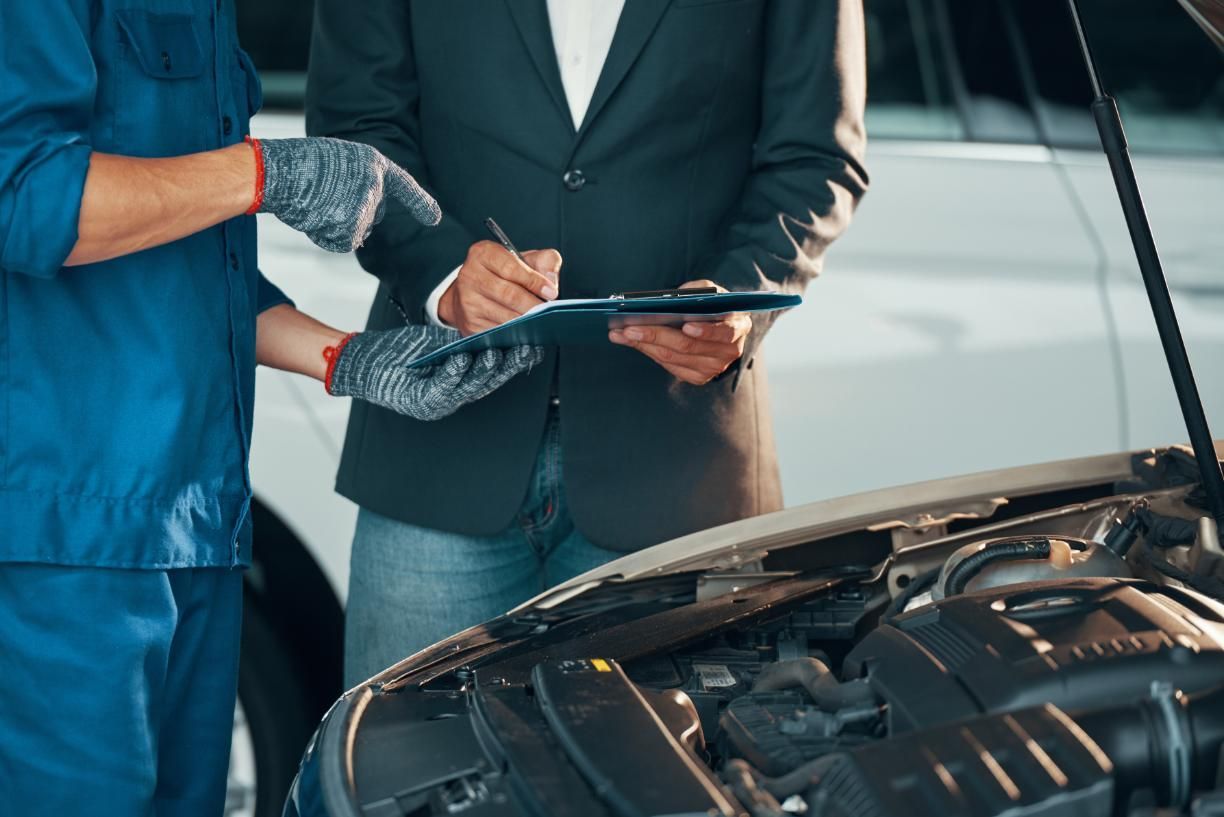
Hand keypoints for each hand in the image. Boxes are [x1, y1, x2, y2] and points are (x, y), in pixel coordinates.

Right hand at [256, 137, 440, 252]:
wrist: (274, 171)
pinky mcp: (352, 223)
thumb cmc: (297, 166)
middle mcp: (375, 182)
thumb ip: (356, 183)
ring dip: (333, 226)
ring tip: (312, 203)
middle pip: (374, 215)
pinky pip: (344, 242)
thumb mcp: (336, 164)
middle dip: (351, 216)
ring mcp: (365, 203)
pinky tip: (311, 217)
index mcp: (373, 162)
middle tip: (321, 198)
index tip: (435, 219)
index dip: (420, 203)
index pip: (404, 185)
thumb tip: (362, 223)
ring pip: (356, 231)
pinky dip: (326, 238)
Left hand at [326, 325, 542, 420]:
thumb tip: (497, 328)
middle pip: (487, 383)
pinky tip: (462, 357)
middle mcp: (451, 399)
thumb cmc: (401, 352)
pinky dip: (453, 373)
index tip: (533, 344)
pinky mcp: (417, 402)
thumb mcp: (439, 345)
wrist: (362, 361)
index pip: (493, 375)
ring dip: (483, 371)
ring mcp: (436, 404)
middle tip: (525, 348)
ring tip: (497, 352)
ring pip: (467, 387)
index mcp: (459, 386)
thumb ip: (465, 342)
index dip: (514, 362)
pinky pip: (440, 387)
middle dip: (507, 366)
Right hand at [438, 242, 560, 334]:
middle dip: (532, 304)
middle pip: (508, 294)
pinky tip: (525, 328)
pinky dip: (516, 331)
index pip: (511, 268)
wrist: (473, 292)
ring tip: (539, 318)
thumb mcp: (525, 259)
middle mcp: (470, 275)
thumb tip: (551, 280)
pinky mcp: (471, 322)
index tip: (551, 292)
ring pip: (504, 315)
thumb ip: (545, 261)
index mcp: (483, 253)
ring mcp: (468, 301)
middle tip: (547, 309)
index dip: (534, 281)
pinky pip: (499, 330)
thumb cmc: (504, 274)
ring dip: (526, 320)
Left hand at [608, 280, 750, 385]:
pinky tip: (631, 342)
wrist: (724, 327)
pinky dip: (648, 352)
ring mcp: (713, 367)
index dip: (705, 330)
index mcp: (737, 327)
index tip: (685, 325)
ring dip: (644, 345)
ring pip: (673, 358)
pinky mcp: (698, 377)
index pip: (723, 332)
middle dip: (655, 335)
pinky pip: (669, 366)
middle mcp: (728, 351)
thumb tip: (670, 298)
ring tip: (621, 333)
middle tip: (629, 328)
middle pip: (687, 346)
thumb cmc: (715, 306)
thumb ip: (697, 290)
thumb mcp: (712, 291)